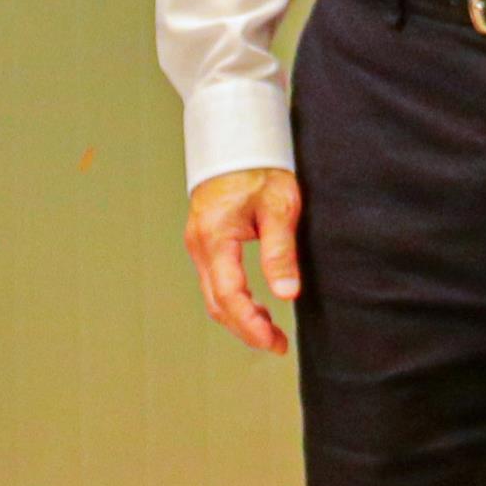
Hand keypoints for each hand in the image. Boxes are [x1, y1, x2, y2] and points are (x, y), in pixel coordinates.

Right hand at [186, 167, 305, 355]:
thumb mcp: (280, 207)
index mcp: (215, 237)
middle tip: (277, 345)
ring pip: (213, 296)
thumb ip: (280, 250)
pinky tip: (257, 308)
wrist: (238, 141)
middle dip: (246, 329)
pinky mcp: (205, 243)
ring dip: (240, 318)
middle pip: (217, 303)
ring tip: (271, 332)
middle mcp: (200, 245)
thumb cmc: (260, 168)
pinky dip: (234, 302)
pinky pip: (214, 282)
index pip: (229, 295)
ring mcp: (199, 244)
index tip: (273, 343)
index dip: (250, 325)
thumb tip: (287, 293)